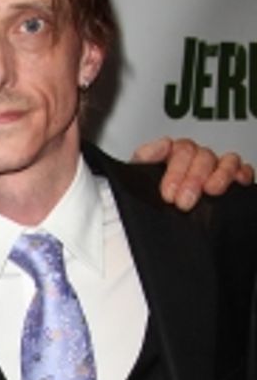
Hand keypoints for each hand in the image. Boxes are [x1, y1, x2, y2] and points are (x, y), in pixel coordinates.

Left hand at [132, 136, 254, 209]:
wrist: (152, 235)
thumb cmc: (146, 207)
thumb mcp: (136, 183)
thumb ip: (143, 160)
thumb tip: (162, 145)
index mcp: (171, 159)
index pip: (179, 150)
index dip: (175, 170)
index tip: (168, 194)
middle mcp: (194, 162)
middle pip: (202, 155)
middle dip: (193, 178)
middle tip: (184, 201)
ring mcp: (213, 171)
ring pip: (225, 160)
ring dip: (220, 174)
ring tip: (211, 191)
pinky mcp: (230, 182)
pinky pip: (242, 171)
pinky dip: (242, 174)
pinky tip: (237, 182)